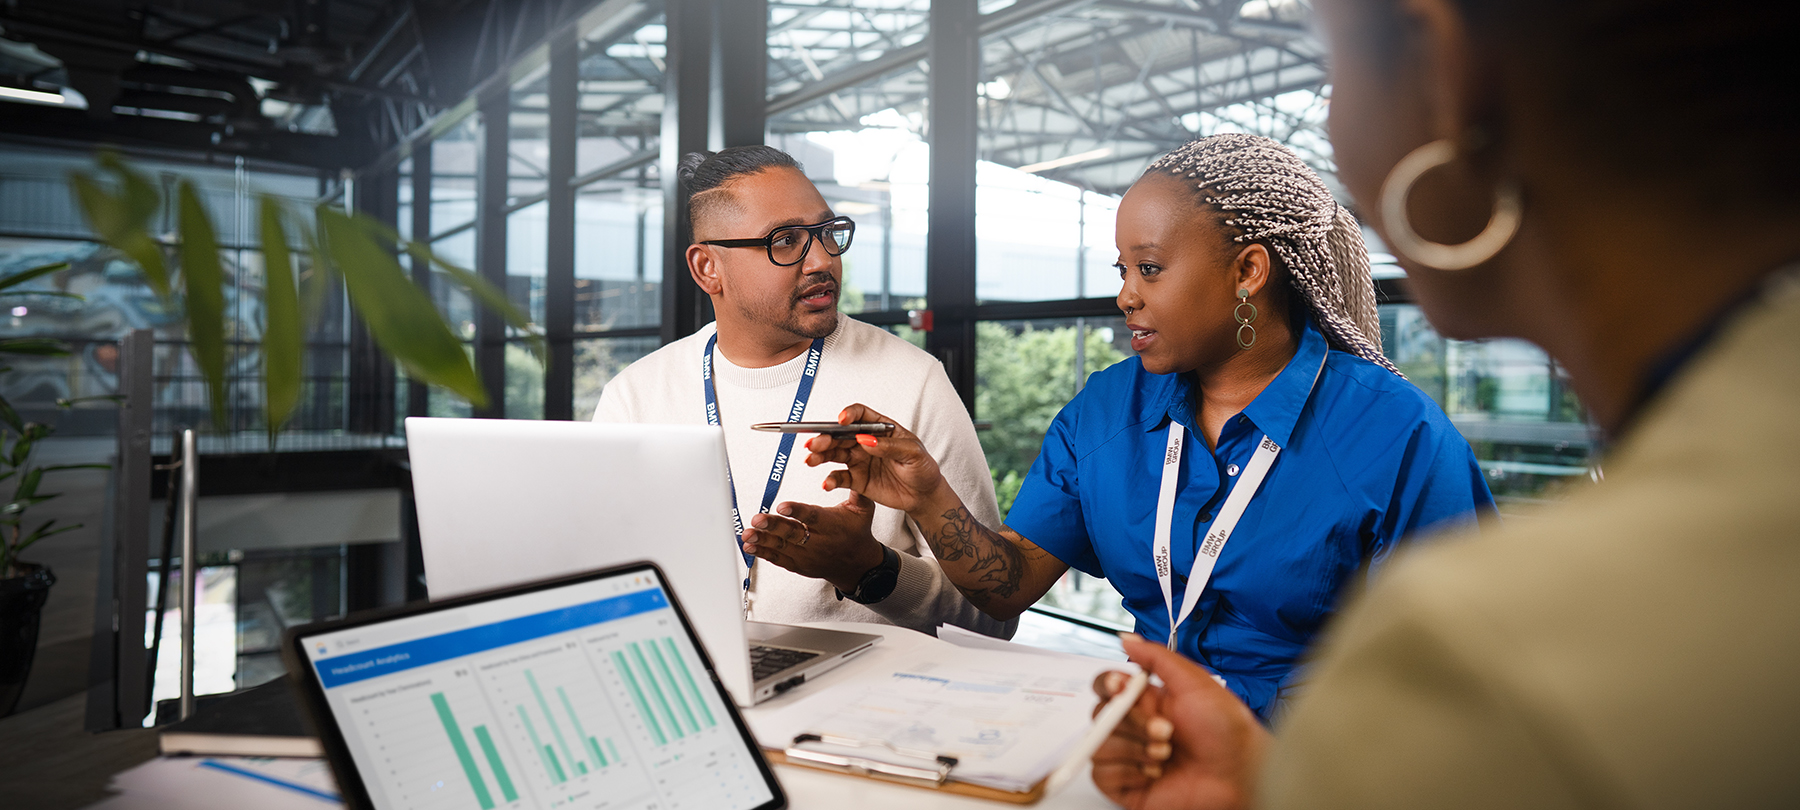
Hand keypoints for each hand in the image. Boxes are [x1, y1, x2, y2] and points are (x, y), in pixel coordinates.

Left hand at [739, 492, 886, 592]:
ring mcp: (807, 555)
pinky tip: (750, 546)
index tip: (782, 506)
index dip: (797, 511)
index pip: (813, 517)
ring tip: (748, 533)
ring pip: (782, 547)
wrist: (857, 564)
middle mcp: (819, 542)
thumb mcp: (863, 509)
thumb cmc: (857, 532)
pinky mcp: (799, 564)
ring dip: (763, 540)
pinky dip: (763, 553)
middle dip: (773, 526)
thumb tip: (848, 467)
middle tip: (758, 519)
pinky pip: (778, 559)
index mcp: (832, 525)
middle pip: (793, 533)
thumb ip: (855, 488)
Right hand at [803, 404, 950, 517]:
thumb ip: (889, 446)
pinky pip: (839, 477)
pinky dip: (830, 480)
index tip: (841, 421)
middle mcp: (865, 442)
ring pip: (834, 454)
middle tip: (816, 444)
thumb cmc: (923, 469)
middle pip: (840, 435)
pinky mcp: (857, 479)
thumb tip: (866, 439)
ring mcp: (859, 460)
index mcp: (880, 429)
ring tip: (811, 460)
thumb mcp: (912, 454)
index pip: (860, 416)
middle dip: (826, 438)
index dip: (848, 415)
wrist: (924, 496)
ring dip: (820, 455)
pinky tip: (826, 483)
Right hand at [1090, 634, 1268, 809]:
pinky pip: (1103, 775)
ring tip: (1164, 753)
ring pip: (1099, 744)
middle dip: (1132, 722)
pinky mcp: (1128, 786)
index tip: (1123, 687)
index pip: (1109, 687)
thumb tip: (1128, 640)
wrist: (1240, 776)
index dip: (1108, 685)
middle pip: (1101, 715)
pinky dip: (1127, 772)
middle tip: (1165, 729)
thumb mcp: (1195, 683)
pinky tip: (1154, 773)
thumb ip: (1157, 658)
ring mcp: (1131, 757)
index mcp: (1149, 702)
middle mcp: (1137, 728)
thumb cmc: (1228, 732)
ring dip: (1133, 748)